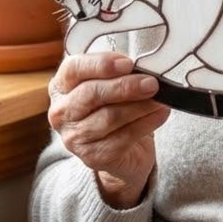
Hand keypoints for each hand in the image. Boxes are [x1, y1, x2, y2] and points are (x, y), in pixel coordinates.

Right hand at [48, 51, 169, 206]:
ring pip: (109, 117)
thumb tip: (143, 70)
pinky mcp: (93, 157)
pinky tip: (160, 113)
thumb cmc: (115, 106)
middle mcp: (62, 112)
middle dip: (125, 87)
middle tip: (152, 83)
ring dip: (140, 106)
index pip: (74, 68)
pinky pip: (123, 137)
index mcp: (62, 86)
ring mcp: (74, 137)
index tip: (128, 63)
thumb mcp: (112, 83)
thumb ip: (120, 73)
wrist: (123, 150)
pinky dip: (146, 123)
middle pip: (91, 94)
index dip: (101, 64)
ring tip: (161, 99)